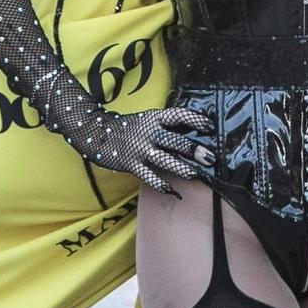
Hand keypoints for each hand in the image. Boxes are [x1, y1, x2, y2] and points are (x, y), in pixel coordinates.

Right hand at [82, 107, 215, 196]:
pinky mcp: (131, 164)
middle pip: (175, 141)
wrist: (97, 132)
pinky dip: (160, 184)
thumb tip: (192, 134)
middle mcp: (150, 132)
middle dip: (194, 150)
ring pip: (165, 159)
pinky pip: (148, 175)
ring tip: (195, 175)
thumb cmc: (129, 127)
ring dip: (182, 168)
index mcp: (155, 118)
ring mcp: (140, 149)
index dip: (194, 120)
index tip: (210, 126)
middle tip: (210, 158)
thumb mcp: (147, 120)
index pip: (178, 116)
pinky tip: (171, 190)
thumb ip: (166, 126)